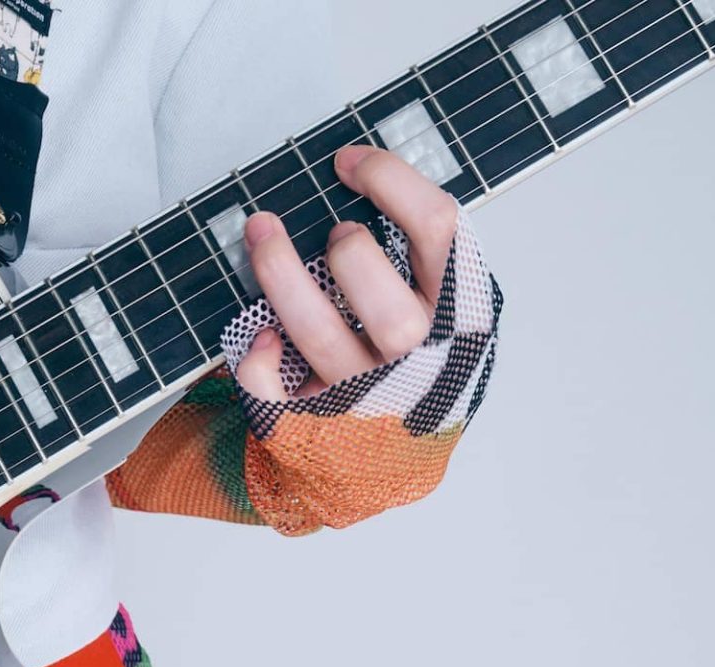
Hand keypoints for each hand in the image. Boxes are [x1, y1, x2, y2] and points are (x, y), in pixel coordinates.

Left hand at [235, 144, 460, 399]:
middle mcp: (415, 360)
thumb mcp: (442, 304)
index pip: (439, 230)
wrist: (392, 454)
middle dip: (349, 252)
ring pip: (318, 334)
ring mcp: (362, 396)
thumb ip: (421, 256)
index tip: (347, 162)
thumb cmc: (415, 363)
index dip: (390, 180)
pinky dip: (256, 358)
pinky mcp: (313, 424)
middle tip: (335, 235)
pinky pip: (273, 389)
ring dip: (281, 275)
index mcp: (458, 315)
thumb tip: (359, 175)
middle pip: (386, 303)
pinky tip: (260, 335)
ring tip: (264, 238)